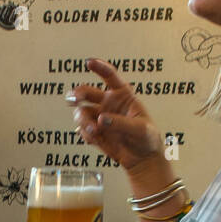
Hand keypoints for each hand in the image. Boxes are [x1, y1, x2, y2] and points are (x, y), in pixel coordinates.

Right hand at [70, 58, 163, 174]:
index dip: (99, 67)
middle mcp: (108, 103)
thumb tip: (101, 120)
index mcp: (122, 95)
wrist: (143, 159)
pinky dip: (86, 134)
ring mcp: (99, 117)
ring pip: (81, 112)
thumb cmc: (147, 139)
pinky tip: (95, 139)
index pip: (110, 76)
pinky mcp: (95, 132)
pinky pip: (83, 129)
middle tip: (73, 99)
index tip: (89, 62)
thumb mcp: (140, 129)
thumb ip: (121, 123)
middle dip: (77, 94)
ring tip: (93, 131)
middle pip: (86, 92)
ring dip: (82, 120)